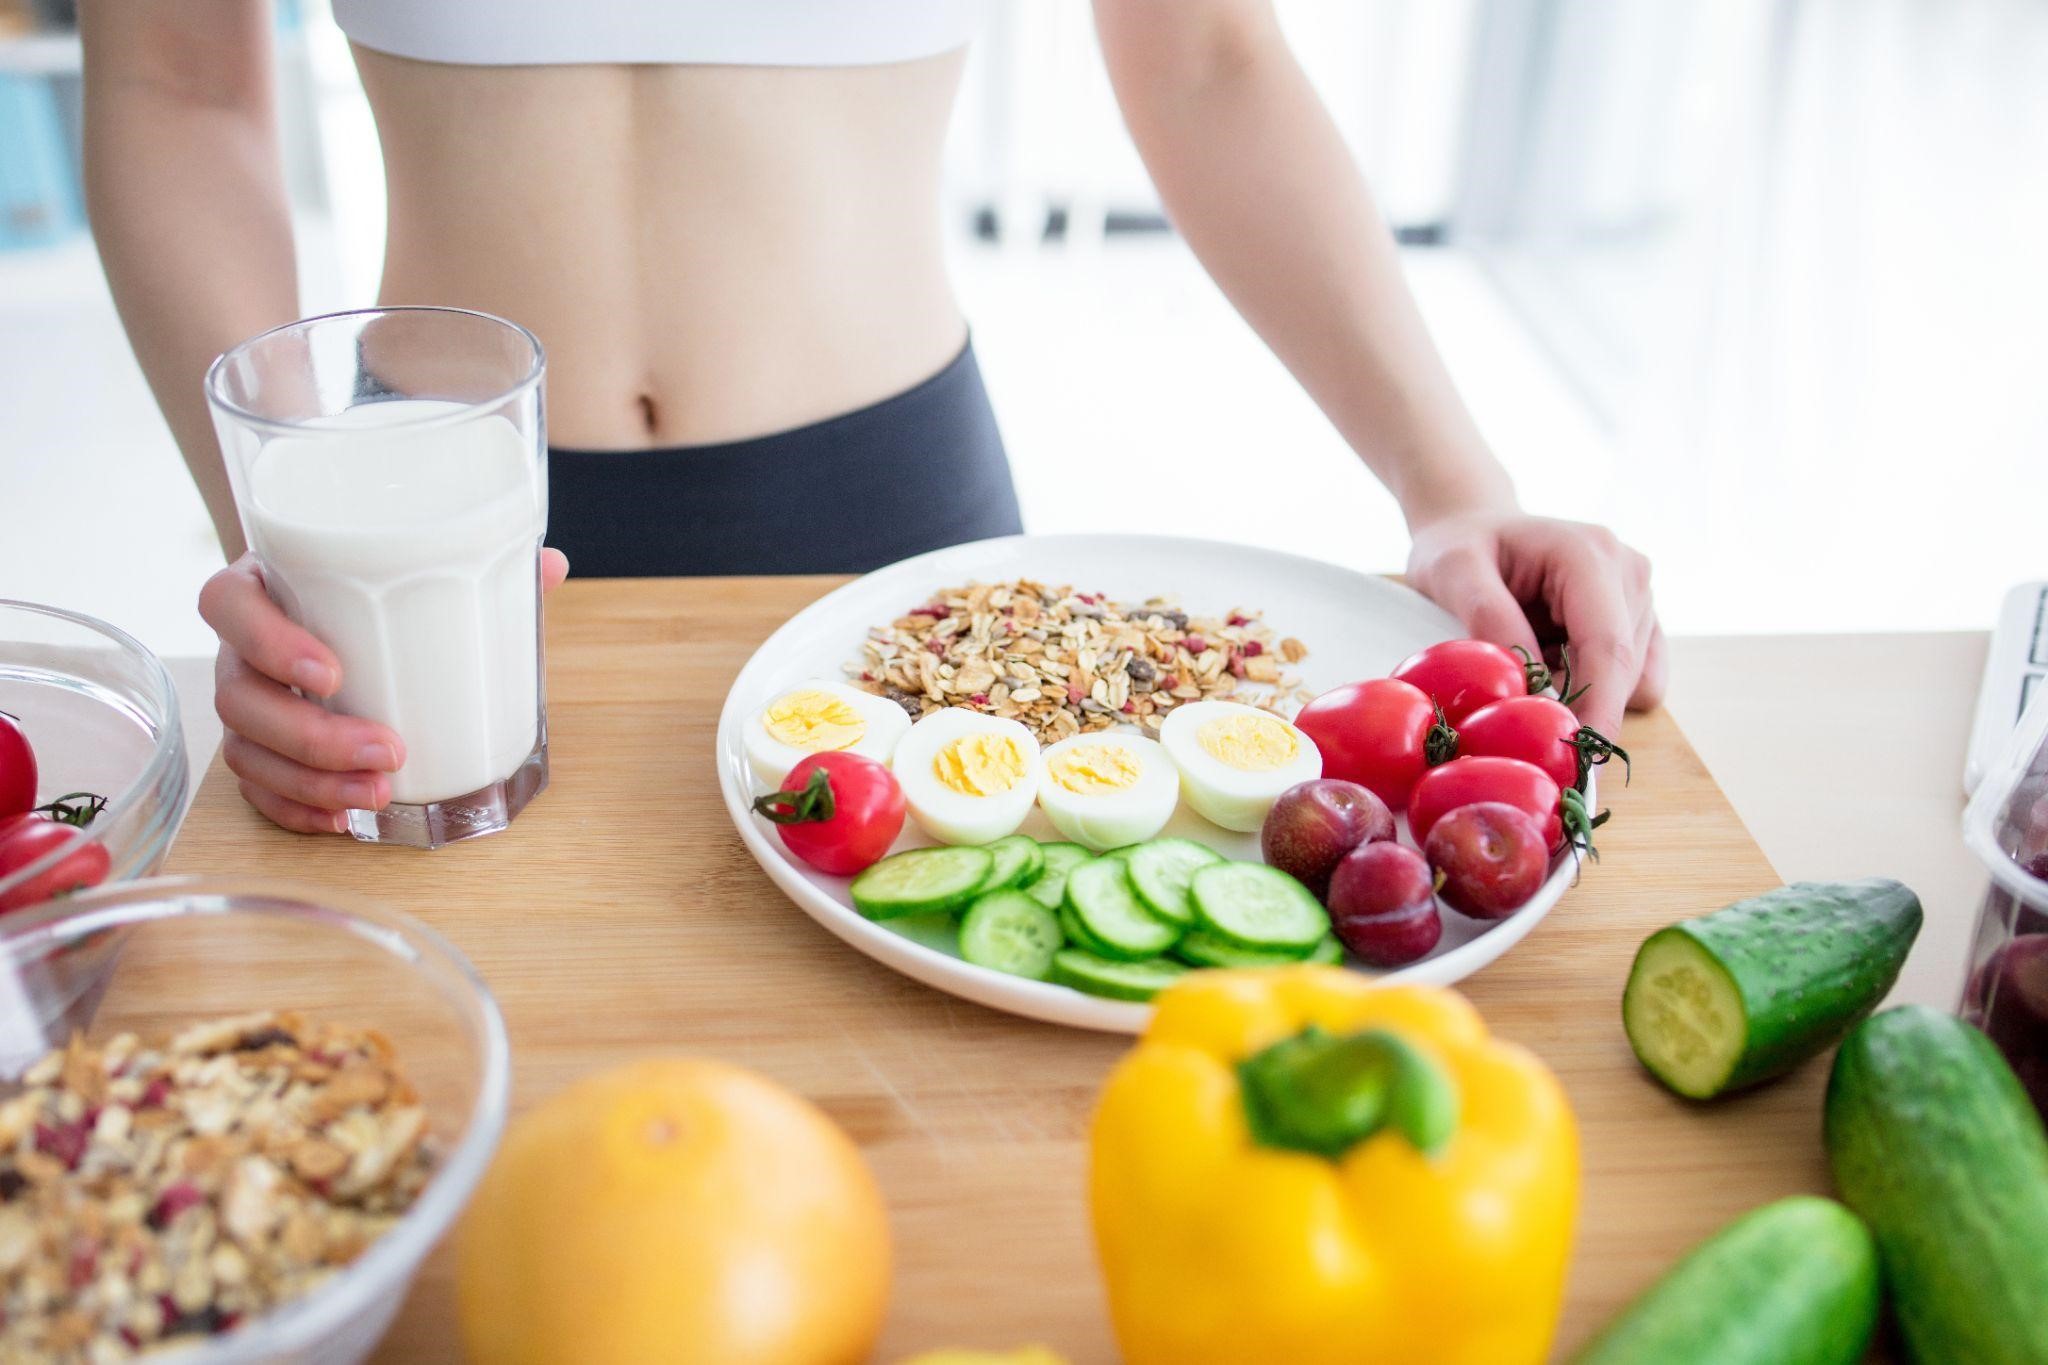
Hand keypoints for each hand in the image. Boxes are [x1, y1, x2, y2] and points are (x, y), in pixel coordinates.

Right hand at [199, 549, 570, 833]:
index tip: (331, 675)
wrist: (351, 609)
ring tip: (377, 794)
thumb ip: (479, 563)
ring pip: (246, 749)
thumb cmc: (383, 588)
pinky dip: (295, 808)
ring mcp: (246, 699)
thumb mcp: (419, 568)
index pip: (227, 604)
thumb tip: (550, 566)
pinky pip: (256, 787)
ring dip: (310, 781)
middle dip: (311, 736)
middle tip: (388, 751)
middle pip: (239, 695)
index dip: (267, 642)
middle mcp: (243, 645)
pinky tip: (342, 819)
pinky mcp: (256, 747)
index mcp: (268, 585)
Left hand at [1405, 510, 1664, 736]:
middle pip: (1623, 669)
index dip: (1599, 708)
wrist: (1476, 526)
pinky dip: (1594, 686)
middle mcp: (1629, 572)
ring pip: (1631, 680)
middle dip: (1580, 706)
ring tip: (1529, 657)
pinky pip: (1636, 680)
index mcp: (1589, 554)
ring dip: (1580, 689)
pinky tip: (1556, 660)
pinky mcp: (1641, 620)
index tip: (1581, 762)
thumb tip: (1530, 686)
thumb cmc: (1461, 546)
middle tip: (1518, 709)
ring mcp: (1640, 596)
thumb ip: (1489, 620)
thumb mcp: (1454, 572)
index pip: (1608, 645)